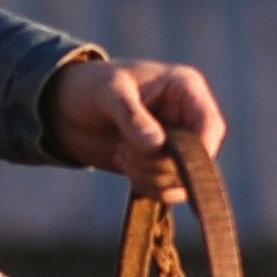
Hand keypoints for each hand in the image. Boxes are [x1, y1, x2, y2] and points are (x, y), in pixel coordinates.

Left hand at [48, 56, 229, 183]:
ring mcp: (177, 144)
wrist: (65, 108)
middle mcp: (187, 117)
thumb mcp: (107, 93)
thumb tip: (156, 147)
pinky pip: (168, 190)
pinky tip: (125, 164)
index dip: (198, 151)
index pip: (210, 126)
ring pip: (182, 180)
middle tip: (124, 148)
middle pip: (198, 160)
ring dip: (149, 176)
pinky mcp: (162, 165)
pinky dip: (146, 185)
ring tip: (121, 152)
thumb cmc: (88, 86)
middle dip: (160, 164)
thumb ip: (132, 118)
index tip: (167, 159)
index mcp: (185, 89)